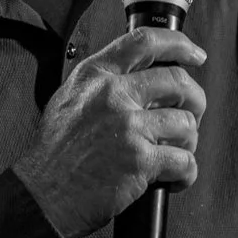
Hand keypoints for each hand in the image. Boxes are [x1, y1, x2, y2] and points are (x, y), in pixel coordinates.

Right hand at [13, 27, 207, 237]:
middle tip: (190, 117)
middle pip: (178, 81)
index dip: (179, 45)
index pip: (145, 42)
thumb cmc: (55, 154)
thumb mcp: (69, 99)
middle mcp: (113, 94)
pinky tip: (173, 179)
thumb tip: (138, 77)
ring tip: (175, 153)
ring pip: (186, 123)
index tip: (195, 55)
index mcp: (96, 75)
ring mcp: (128, 127)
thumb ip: (101, 83)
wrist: (43, 195)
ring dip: (188, 142)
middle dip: (195, 102)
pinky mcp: (140, 160)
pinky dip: (186, 174)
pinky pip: (184, 161)